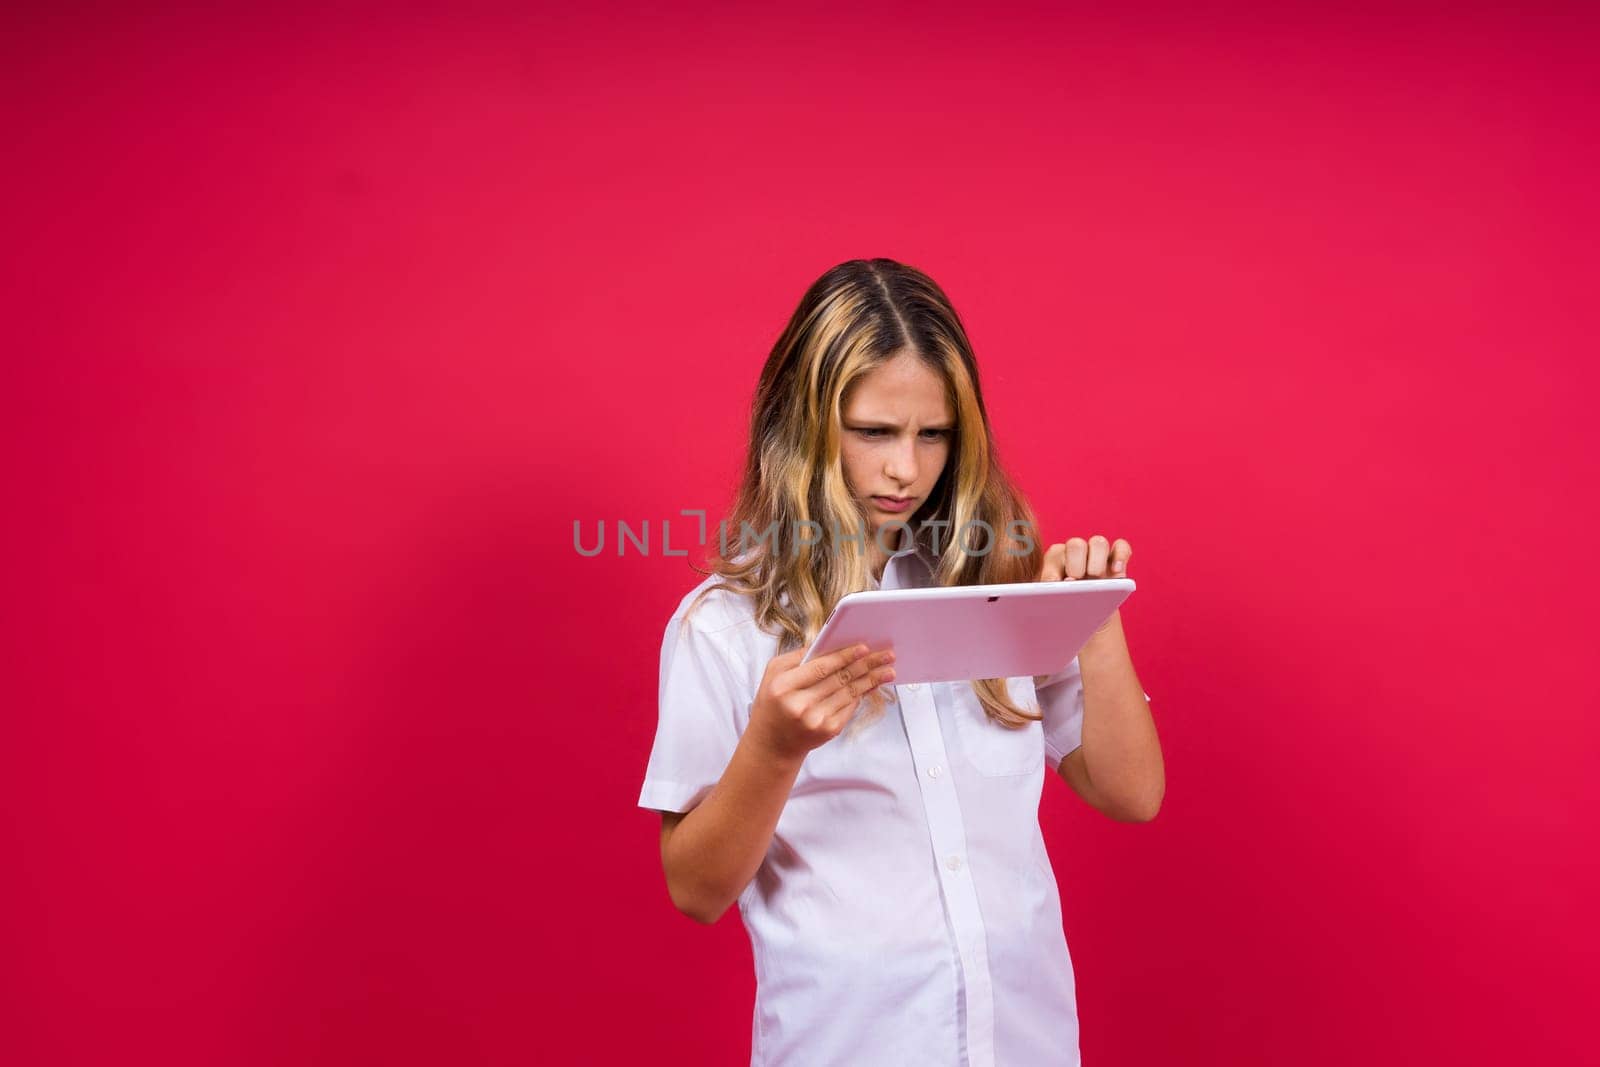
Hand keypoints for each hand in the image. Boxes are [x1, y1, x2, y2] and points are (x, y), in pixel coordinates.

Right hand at [748, 643, 896, 762]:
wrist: (772, 744)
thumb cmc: (773, 703)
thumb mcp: (773, 675)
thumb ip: (796, 657)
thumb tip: (825, 642)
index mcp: (783, 687)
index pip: (819, 668)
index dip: (844, 657)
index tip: (863, 647)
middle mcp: (799, 705)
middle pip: (839, 679)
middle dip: (865, 665)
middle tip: (886, 655)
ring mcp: (815, 720)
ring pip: (849, 693)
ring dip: (871, 680)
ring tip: (888, 670)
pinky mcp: (828, 730)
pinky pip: (850, 707)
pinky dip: (863, 694)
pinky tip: (874, 684)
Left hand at [1038, 535, 1132, 634]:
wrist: (1086, 615)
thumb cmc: (1065, 606)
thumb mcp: (1054, 602)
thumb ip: (1050, 594)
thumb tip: (1054, 589)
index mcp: (1055, 558)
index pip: (1054, 554)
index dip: (1055, 571)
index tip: (1060, 587)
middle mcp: (1076, 551)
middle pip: (1076, 545)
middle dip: (1076, 565)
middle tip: (1076, 582)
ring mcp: (1097, 553)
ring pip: (1098, 543)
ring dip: (1097, 562)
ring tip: (1096, 579)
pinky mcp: (1117, 558)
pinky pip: (1121, 547)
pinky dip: (1121, 557)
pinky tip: (1117, 575)